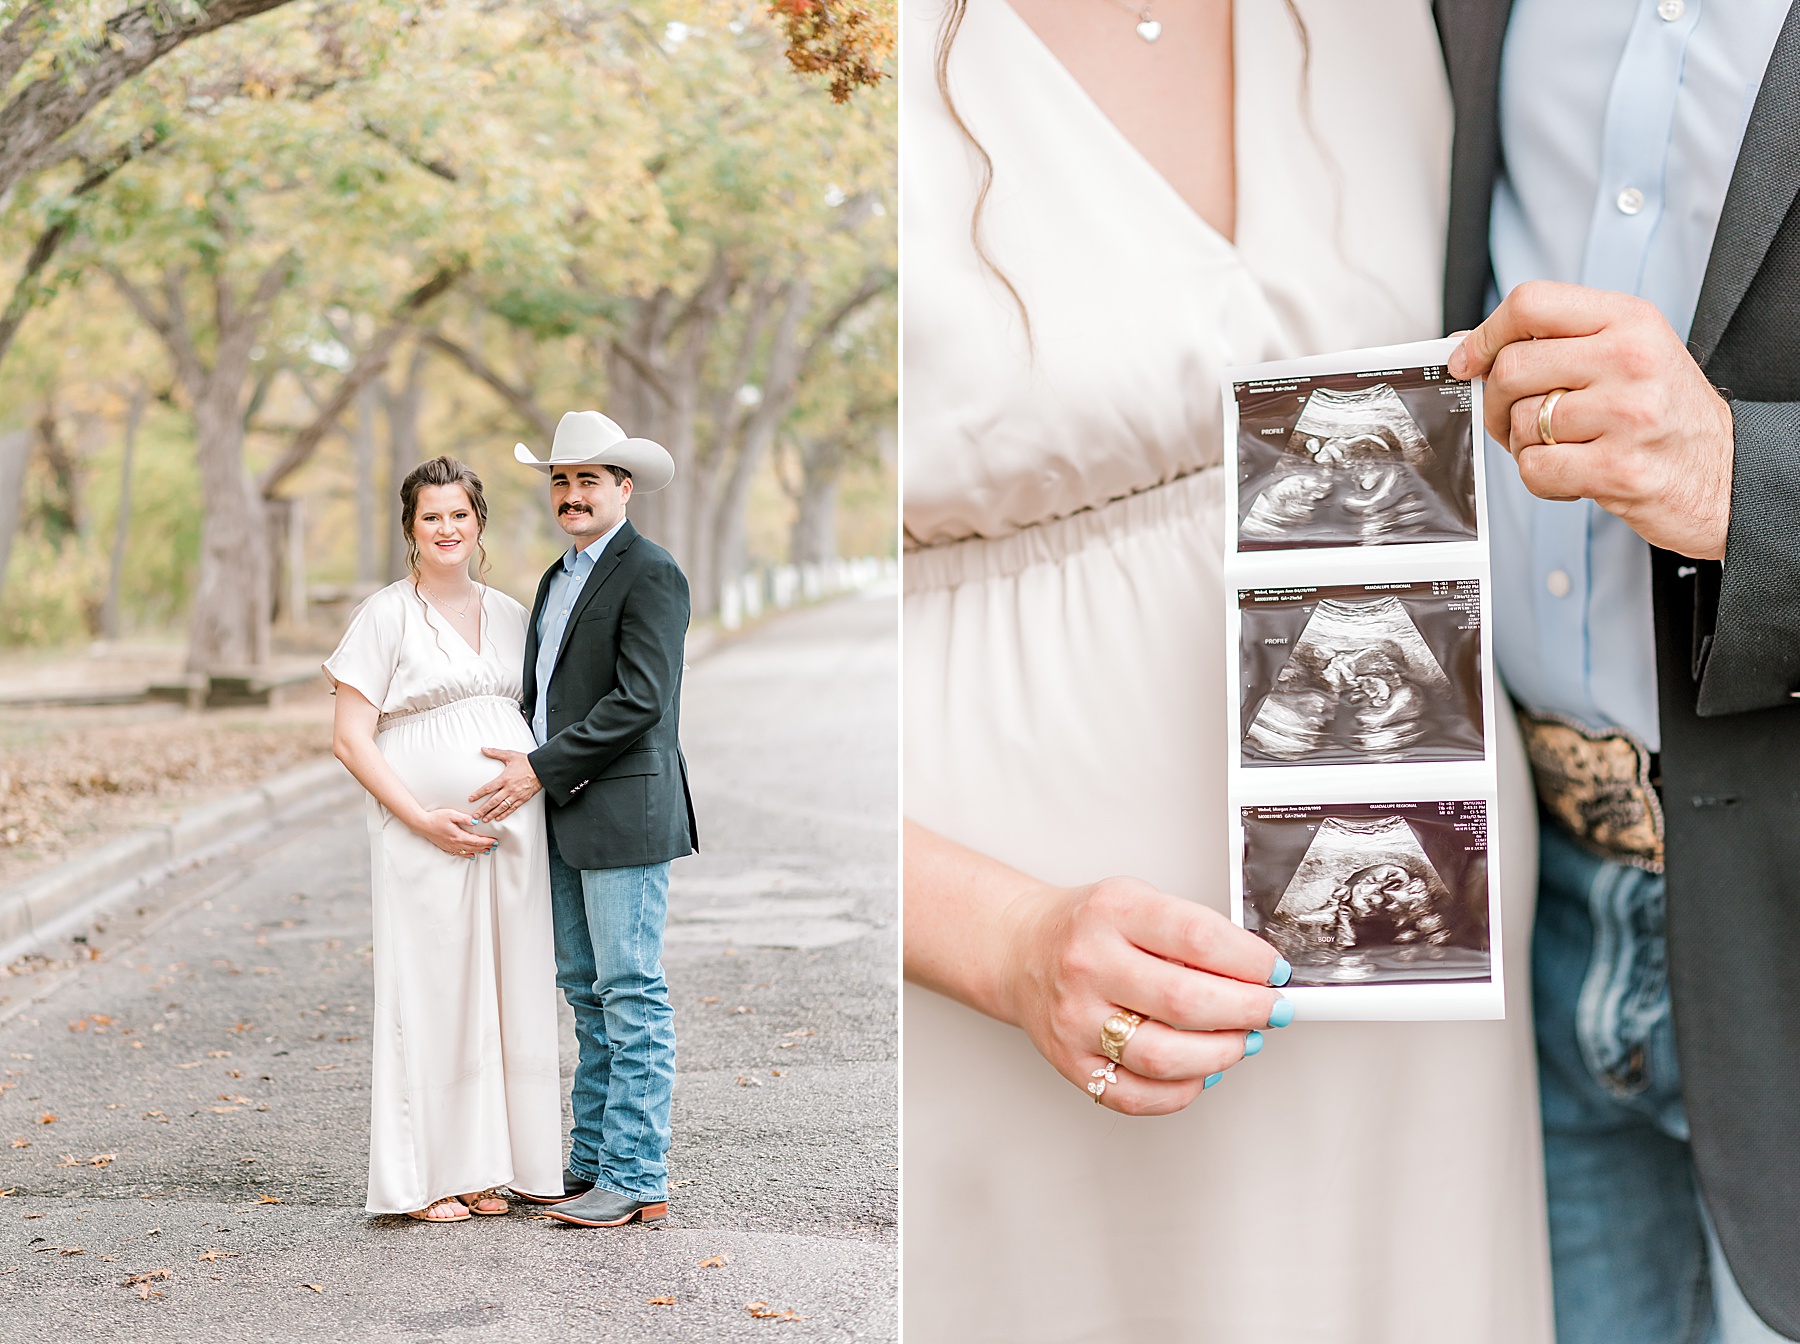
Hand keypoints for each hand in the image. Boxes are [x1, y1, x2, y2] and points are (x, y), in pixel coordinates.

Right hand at [416, 808, 496, 858]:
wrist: (422, 824)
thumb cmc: (436, 818)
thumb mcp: (451, 814)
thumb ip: (464, 818)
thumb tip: (476, 821)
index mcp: (458, 836)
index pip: (476, 841)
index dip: (487, 841)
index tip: (495, 841)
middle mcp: (455, 843)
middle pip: (474, 847)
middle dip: (486, 847)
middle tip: (495, 846)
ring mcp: (450, 846)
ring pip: (468, 851)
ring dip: (479, 851)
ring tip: (488, 851)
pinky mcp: (446, 847)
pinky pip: (459, 853)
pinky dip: (467, 855)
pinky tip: (471, 855)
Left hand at [469, 747, 541, 820]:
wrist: (541, 768)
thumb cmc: (526, 762)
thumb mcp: (510, 755)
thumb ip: (495, 753)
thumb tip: (483, 749)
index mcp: (505, 778)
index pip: (488, 788)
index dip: (478, 794)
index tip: (471, 799)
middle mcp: (509, 788)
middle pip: (493, 801)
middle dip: (483, 809)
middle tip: (475, 815)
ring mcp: (516, 795)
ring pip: (502, 807)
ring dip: (492, 814)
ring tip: (485, 819)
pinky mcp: (523, 799)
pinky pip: (512, 808)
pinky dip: (505, 814)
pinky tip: (498, 818)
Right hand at [997, 876, 1289, 1115]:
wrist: (1022, 951)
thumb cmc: (1087, 928)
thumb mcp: (1136, 900)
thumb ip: (1191, 931)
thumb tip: (1257, 975)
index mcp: (1111, 913)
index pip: (1197, 937)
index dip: (1249, 960)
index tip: (1274, 972)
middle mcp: (1088, 965)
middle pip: (1186, 1002)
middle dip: (1248, 1011)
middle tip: (1273, 1010)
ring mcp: (1075, 1019)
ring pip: (1165, 1057)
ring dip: (1222, 1054)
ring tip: (1242, 1040)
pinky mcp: (1071, 1062)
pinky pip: (1137, 1096)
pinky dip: (1182, 1091)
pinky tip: (1200, 1071)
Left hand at [1449, 280, 1734, 559]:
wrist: (1725, 474)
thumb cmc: (1667, 415)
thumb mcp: (1626, 354)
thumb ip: (1555, 343)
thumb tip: (1468, 345)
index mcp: (1629, 320)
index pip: (1531, 302)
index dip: (1486, 334)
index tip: (1469, 361)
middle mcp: (1631, 359)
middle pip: (1513, 367)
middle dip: (1498, 402)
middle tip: (1514, 419)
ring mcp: (1628, 414)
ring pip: (1521, 422)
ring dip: (1524, 445)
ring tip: (1563, 448)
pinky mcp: (1619, 468)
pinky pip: (1535, 469)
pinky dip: (1541, 479)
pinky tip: (1573, 475)